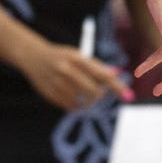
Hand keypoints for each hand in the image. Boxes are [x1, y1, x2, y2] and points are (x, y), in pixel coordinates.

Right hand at [15, 38, 131, 112]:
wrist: (33, 56)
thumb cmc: (61, 56)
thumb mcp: (78, 56)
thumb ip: (96, 66)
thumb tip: (116, 73)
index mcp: (77, 58)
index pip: (102, 74)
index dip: (116, 86)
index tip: (128, 96)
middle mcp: (68, 70)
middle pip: (93, 91)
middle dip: (99, 96)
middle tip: (99, 95)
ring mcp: (58, 82)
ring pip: (81, 101)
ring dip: (86, 101)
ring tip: (82, 94)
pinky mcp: (50, 94)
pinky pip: (70, 106)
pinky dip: (74, 105)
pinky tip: (71, 97)